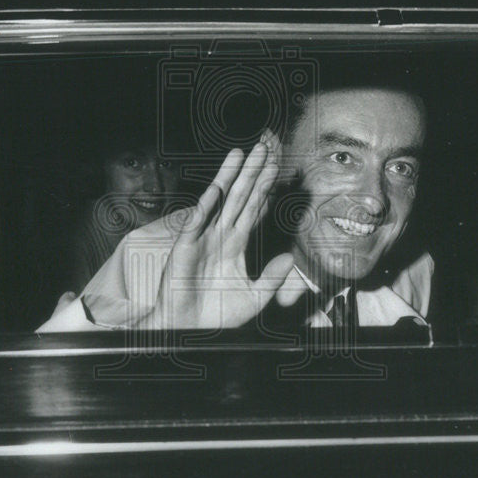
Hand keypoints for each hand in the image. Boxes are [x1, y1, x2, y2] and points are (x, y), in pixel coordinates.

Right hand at [137, 132, 292, 328]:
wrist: (187, 330)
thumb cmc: (217, 314)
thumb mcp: (254, 298)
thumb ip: (272, 278)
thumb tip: (290, 257)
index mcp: (236, 245)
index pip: (254, 209)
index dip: (265, 187)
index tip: (277, 166)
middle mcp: (220, 236)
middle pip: (240, 197)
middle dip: (251, 172)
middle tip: (264, 146)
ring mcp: (203, 239)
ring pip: (219, 201)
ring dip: (229, 177)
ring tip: (240, 153)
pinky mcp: (186, 248)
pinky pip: (198, 223)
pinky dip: (207, 205)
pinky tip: (217, 188)